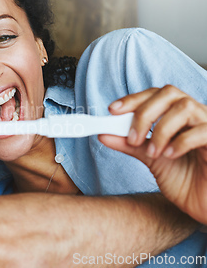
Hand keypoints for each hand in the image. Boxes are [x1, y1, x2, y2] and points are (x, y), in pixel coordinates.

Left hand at [99, 85, 206, 223]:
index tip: (113, 110)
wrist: (204, 206)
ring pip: (185, 107)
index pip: (156, 94)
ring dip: (161, 129)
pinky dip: (181, 141)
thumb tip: (103, 134)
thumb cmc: (186, 181)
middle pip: (169, 93)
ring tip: (153, 153)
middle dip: (145, 113)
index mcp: (179, 117)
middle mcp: (196, 116)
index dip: (134, 99)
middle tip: (132, 137)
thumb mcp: (151, 160)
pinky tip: (170, 155)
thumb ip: (130, 144)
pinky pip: (203, 130)